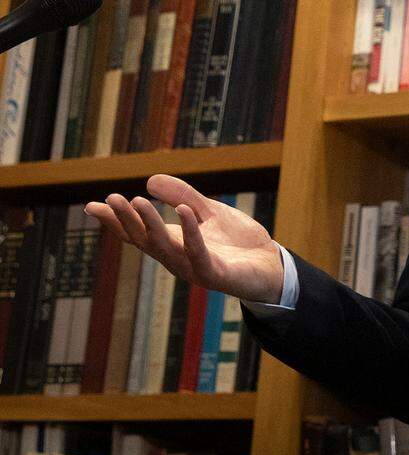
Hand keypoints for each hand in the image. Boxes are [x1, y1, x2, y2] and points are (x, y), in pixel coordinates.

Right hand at [84, 174, 283, 303]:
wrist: (271, 266)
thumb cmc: (238, 243)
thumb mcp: (209, 212)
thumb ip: (184, 197)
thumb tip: (150, 179)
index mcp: (173, 244)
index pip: (138, 233)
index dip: (116, 221)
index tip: (91, 205)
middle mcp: (177, 258)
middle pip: (144, 240)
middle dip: (126, 220)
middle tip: (109, 199)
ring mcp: (194, 268)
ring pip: (165, 246)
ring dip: (150, 224)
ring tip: (136, 200)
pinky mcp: (215, 274)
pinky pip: (199, 253)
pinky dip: (191, 233)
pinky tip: (184, 211)